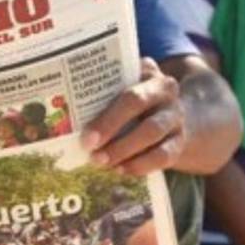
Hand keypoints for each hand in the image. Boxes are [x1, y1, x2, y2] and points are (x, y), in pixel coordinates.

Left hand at [80, 58, 187, 175]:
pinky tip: (120, 170)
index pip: (127, 88)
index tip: (87, 134)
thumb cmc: (134, 103)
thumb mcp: (123, 90)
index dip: (107, 114)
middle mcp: (165, 92)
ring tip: (101, 161)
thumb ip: (102, 93)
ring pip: (151, 132)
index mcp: (148, 74)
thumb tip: (64, 108)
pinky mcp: (179, 142)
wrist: (171, 119)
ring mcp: (175, 118)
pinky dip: (140, 165)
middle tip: (89, 147)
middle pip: (138, 105)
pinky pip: (163, 156)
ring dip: (123, 150)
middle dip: (110, 127)